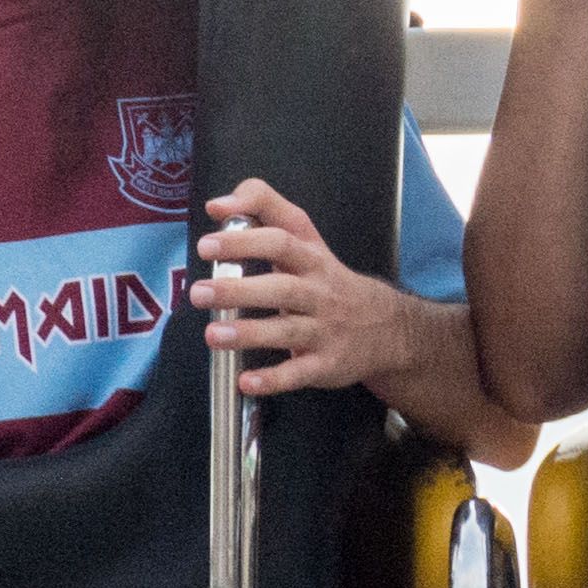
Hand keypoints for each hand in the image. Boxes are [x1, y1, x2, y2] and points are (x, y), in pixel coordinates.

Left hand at [189, 178, 421, 400]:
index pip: (280, 242)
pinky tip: (247, 382)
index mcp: (312, 259)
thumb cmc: (328, 280)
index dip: (244, 241)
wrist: (387, 329)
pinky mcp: (326, 364)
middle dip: (239, 290)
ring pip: (288, 331)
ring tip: (212, 335)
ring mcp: (325, 330)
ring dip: (250, 334)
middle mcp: (319, 293)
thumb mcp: (306, 238)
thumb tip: (218, 205)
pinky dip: (274, 379)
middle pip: (282, 288)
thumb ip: (265, 210)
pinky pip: (299, 373)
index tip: (208, 244)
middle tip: (200, 292)